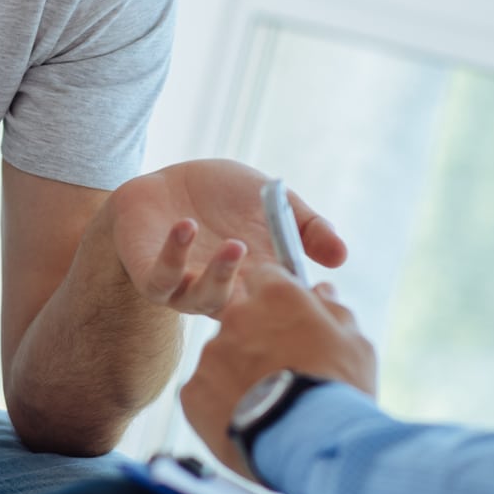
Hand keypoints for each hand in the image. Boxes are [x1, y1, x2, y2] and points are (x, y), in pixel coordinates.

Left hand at [107, 159, 347, 315]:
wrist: (167, 183)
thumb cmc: (222, 197)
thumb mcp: (273, 203)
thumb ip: (307, 226)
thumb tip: (342, 256)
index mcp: (257, 280)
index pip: (280, 301)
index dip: (293, 299)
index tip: (309, 287)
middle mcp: (223, 291)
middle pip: (245, 310)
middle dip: (259, 298)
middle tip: (272, 273)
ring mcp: (186, 287)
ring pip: (204, 299)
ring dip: (220, 276)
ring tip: (235, 246)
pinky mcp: (152, 276)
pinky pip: (162, 278)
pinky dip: (174, 255)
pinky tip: (186, 226)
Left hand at [181, 263, 377, 481]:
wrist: (310, 446)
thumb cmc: (339, 390)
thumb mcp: (354, 342)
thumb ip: (333, 310)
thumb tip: (322, 291)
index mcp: (276, 295)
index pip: (265, 276)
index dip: (276, 298)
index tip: (286, 316)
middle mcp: (236, 315)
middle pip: (240, 318)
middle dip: (257, 337)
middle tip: (282, 370)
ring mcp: (210, 354)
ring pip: (223, 357)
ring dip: (239, 372)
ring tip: (269, 403)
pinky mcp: (192, 392)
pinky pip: (206, 391)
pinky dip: (222, 404)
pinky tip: (249, 420)